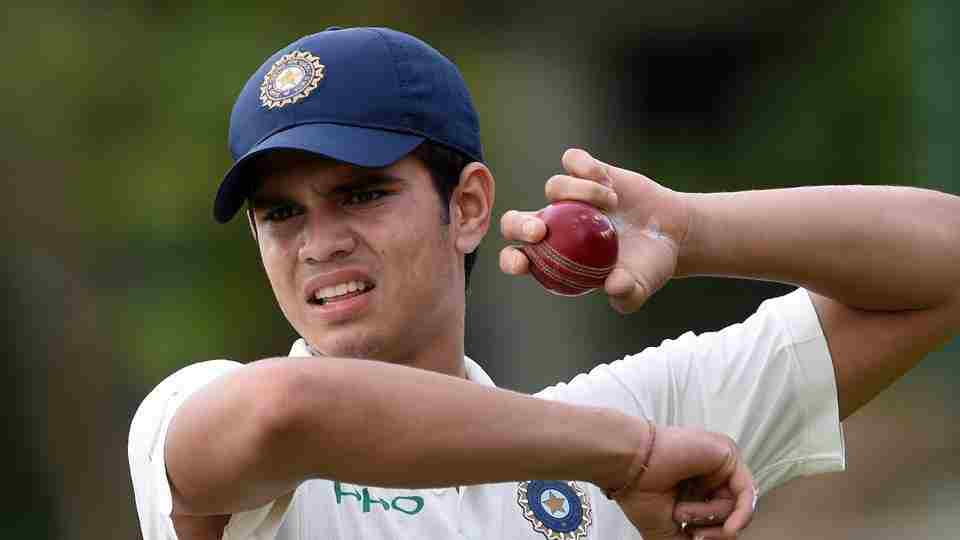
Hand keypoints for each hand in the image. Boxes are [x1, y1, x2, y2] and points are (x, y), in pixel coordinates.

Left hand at [500, 148, 690, 312]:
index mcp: (555, 257)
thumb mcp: (641, 285)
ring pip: (554, 186)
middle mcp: (555, 225)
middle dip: (518, 224)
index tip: (524, 262)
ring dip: (579, 192)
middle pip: (515, 221)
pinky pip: (573, 161)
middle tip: (541, 231)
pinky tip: (606, 181)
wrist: (672, 233)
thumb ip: (627, 294)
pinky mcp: (589, 172)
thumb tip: (613, 286)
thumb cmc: (648, 265)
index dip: (511, 260)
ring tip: (611, 203)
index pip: (516, 258)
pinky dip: (585, 167)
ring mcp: (570, 197)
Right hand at [615, 424, 755, 539]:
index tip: (691, 538)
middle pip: (731, 513)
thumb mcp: (667, 530)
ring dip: (708, 517)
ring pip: (736, 505)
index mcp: (696, 488)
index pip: (720, 517)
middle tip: (691, 534)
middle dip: (713, 530)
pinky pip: (746, 493)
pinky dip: (740, 515)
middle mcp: (709, 475)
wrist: (629, 466)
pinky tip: (729, 530)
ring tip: (680, 511)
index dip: (709, 533)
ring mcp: (718, 464)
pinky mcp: (727, 455)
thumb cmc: (638, 490)